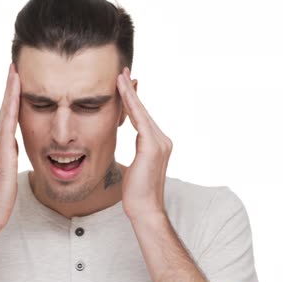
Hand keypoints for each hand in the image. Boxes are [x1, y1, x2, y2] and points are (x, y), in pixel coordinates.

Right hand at [0, 63, 20, 232]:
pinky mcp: (2, 153)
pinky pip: (8, 126)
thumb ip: (10, 158)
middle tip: (14, 65)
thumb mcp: (8, 174)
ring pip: (5, 114)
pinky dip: (11, 109)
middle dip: (10, 87)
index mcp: (1, 148)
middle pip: (5, 109)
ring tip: (15, 72)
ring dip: (10, 92)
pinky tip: (16, 97)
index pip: (9, 117)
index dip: (13, 98)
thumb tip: (14, 148)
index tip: (17, 78)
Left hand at [116, 67, 172, 221]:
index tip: (125, 84)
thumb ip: (137, 152)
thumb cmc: (136, 193)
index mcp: (158, 144)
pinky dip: (130, 104)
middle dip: (132, 91)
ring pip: (141, 112)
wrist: (145, 208)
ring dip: (129, 93)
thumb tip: (132, 142)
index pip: (142, 117)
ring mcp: (160, 142)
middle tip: (122, 72)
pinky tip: (122, 92)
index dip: (133, 100)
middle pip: (143, 110)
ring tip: (119, 77)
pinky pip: (139, 119)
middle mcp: (163, 140)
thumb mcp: (135, 167)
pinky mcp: (152, 146)